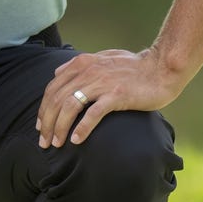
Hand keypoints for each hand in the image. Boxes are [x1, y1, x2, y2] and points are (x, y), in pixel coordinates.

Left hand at [36, 48, 182, 148]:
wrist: (162, 68)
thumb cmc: (134, 66)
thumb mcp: (103, 58)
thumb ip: (80, 64)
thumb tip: (59, 72)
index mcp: (82, 63)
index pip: (53, 87)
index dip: (43, 108)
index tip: (40, 126)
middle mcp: (88, 72)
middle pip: (57, 99)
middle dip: (46, 122)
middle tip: (44, 142)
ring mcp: (102, 83)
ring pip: (70, 107)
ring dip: (59, 127)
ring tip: (56, 144)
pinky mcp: (117, 95)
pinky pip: (93, 113)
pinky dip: (82, 128)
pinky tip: (76, 140)